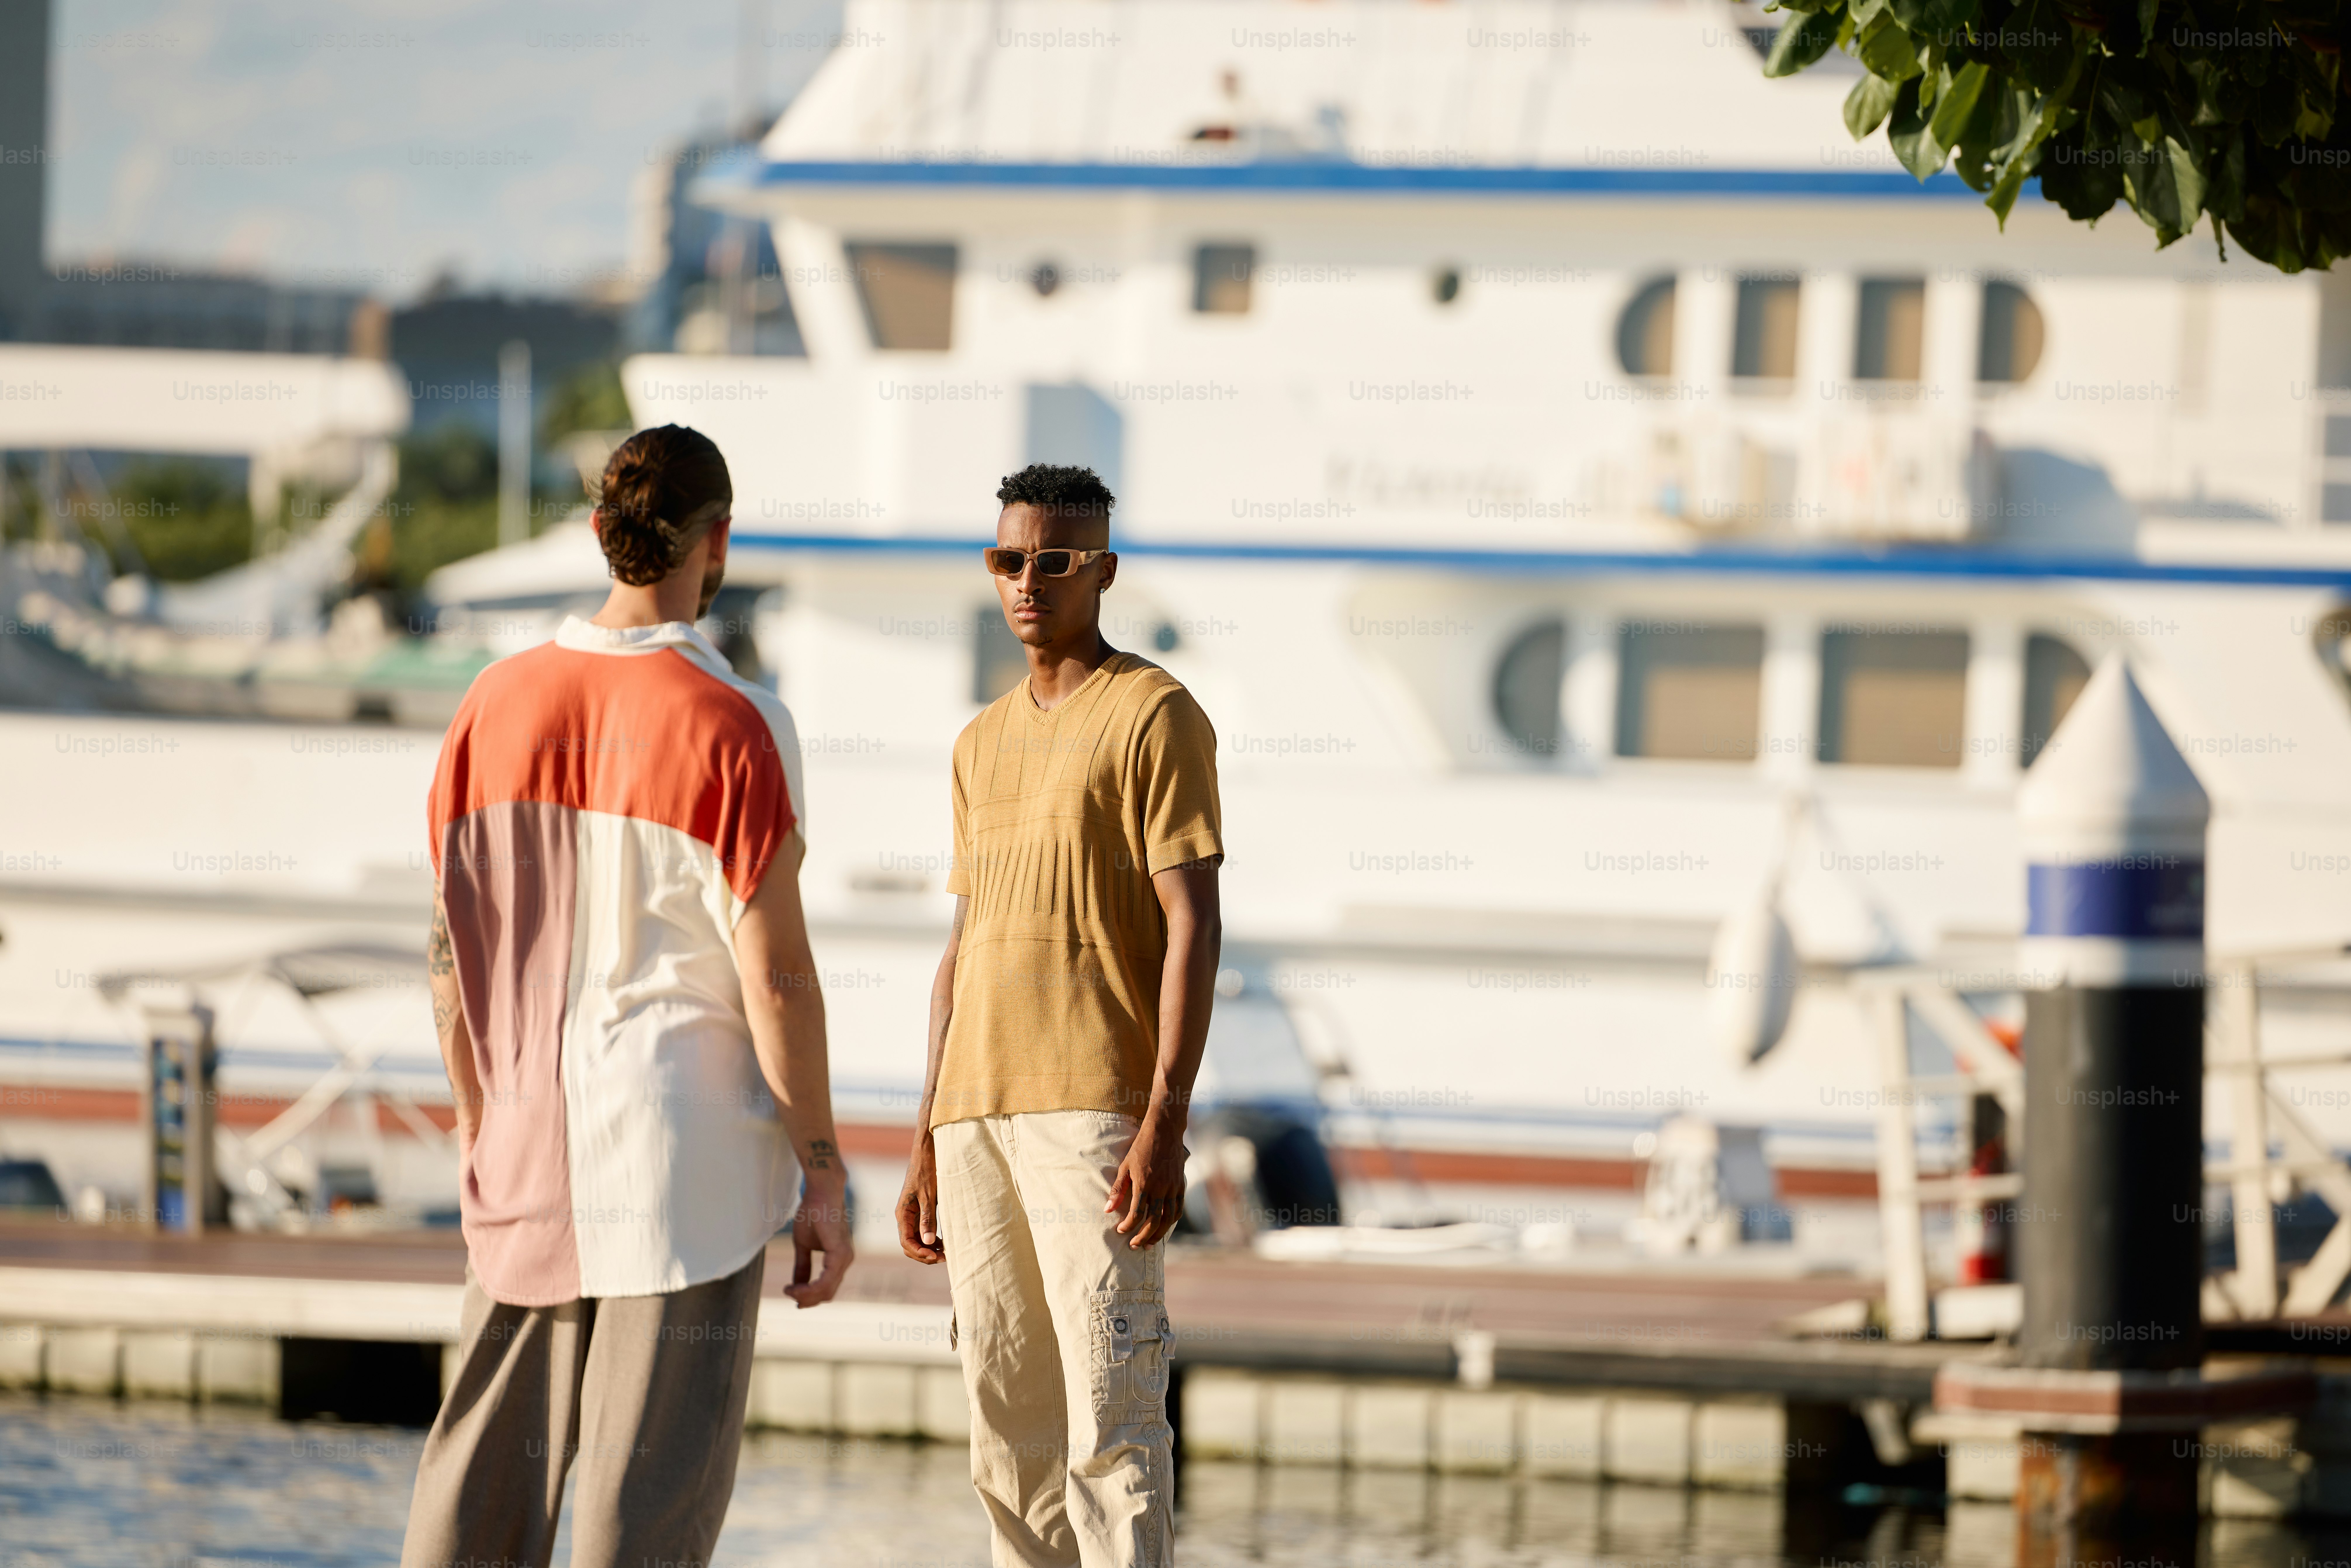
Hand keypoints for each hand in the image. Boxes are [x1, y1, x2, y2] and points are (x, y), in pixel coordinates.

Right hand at [786, 1171, 853, 1307]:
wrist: (821, 1192)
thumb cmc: (813, 1214)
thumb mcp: (803, 1245)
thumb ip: (802, 1266)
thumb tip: (797, 1286)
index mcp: (839, 1259)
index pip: (826, 1288)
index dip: (808, 1296)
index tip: (790, 1293)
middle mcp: (846, 1261)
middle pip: (827, 1294)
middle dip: (806, 1299)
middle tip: (788, 1294)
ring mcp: (845, 1258)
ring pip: (826, 1290)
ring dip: (805, 1295)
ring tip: (789, 1291)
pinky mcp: (839, 1253)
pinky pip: (825, 1281)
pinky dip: (809, 1288)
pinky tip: (795, 1287)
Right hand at [897, 1132, 942, 1263]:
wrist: (927, 1152)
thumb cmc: (927, 1171)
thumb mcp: (929, 1196)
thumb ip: (928, 1219)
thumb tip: (929, 1243)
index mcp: (903, 1213)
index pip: (906, 1242)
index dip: (920, 1252)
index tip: (935, 1256)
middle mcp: (904, 1216)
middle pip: (910, 1245)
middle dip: (924, 1254)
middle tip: (943, 1258)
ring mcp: (911, 1214)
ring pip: (916, 1240)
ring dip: (928, 1248)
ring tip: (945, 1252)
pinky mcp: (919, 1211)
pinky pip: (921, 1231)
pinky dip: (930, 1240)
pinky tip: (942, 1242)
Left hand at [1106, 1111, 1186, 1248]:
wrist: (1165, 1131)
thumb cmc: (1141, 1147)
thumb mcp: (1125, 1166)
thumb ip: (1118, 1189)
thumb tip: (1107, 1210)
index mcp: (1144, 1184)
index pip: (1136, 1214)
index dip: (1128, 1226)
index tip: (1121, 1231)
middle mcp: (1160, 1188)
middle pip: (1153, 1221)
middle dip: (1143, 1237)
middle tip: (1134, 1246)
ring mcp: (1173, 1187)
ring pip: (1168, 1219)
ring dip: (1158, 1234)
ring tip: (1149, 1242)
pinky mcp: (1181, 1185)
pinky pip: (1178, 1208)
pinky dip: (1171, 1221)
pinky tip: (1164, 1226)